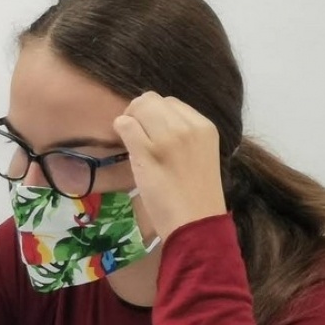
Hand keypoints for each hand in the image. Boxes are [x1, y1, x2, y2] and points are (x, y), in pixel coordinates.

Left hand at [112, 92, 226, 241]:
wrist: (196, 223)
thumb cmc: (196, 197)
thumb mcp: (199, 155)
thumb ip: (183, 136)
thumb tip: (153, 122)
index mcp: (204, 127)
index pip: (172, 102)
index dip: (156, 114)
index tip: (151, 131)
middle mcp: (188, 127)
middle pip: (152, 100)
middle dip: (139, 113)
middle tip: (135, 134)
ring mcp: (167, 138)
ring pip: (138, 108)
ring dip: (129, 120)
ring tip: (132, 142)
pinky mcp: (147, 151)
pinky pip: (125, 124)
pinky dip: (120, 130)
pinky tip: (124, 145)